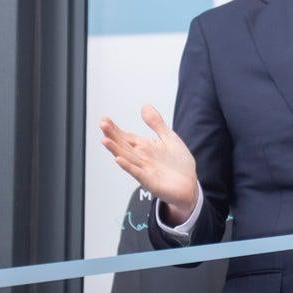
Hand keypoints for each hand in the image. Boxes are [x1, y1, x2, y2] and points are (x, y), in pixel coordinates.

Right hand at [100, 105, 198, 222]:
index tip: (105, 120)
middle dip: (112, 135)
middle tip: (103, 124)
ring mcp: (144, 170)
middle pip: (123, 145)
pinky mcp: (150, 181)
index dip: (115, 129)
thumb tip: (145, 106)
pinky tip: (119, 160)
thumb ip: (157, 124)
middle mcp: (141, 158)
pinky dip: (128, 167)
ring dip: (115, 150)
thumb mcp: (169, 138)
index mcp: (145, 147)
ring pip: (127, 158)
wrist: (189, 185)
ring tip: (105, 140)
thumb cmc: (179, 164)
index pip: (126, 136)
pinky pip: (137, 173)